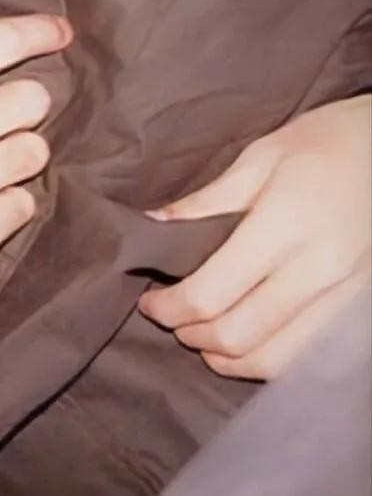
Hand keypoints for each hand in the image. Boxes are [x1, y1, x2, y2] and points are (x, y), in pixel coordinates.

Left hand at [139, 94, 371, 379]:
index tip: (150, 300)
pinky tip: (244, 340)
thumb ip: (208, 200)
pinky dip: (264, 360)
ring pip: (272, 360)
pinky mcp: (353, 309)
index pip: (213, 292)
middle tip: (168, 314)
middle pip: (238, 335)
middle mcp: (316, 270)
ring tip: (199, 334)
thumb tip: (156, 225)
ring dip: (226, 358)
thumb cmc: (323, 141)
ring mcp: (340, 296)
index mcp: (285, 225)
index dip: (171, 306)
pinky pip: (303, 357)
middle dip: (191, 335)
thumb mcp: (260, 154)